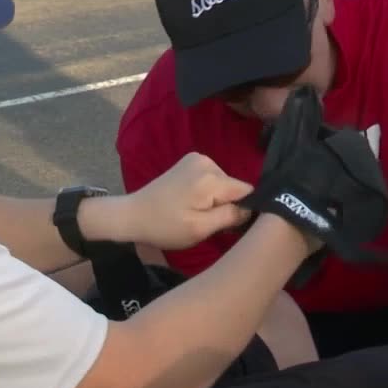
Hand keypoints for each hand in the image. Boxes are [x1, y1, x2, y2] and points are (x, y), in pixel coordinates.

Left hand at [125, 152, 253, 249]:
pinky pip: (213, 179)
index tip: (229, 225)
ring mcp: (198, 158)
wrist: (133, 214)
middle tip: (207, 223)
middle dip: (228, 205)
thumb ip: (231, 216)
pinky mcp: (190, 161)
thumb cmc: (165, 226)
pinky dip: (208, 193)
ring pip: (224, 184)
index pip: (247, 192)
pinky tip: (192, 203)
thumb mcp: (200, 229)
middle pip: (235, 187)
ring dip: (217, 200)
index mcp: (211, 178)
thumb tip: (253, 208)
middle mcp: (208, 161)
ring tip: (196, 213)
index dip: (243, 210)